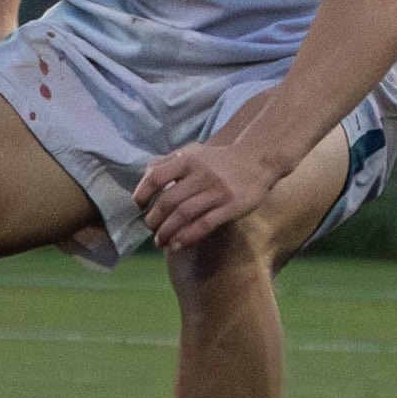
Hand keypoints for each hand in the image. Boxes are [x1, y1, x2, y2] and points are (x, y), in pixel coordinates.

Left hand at [131, 129, 294, 252]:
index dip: (143, 193)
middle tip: (150, 229)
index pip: (156, 176)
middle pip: (168, 201)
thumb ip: (168, 161)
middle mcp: (201, 175)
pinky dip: (187, 236)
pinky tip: (177, 245)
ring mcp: (217, 191)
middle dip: (154, 219)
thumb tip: (145, 177)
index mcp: (188, 160)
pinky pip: (205, 224)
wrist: (258, 161)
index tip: (139, 205)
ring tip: (160, 242)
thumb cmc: (219, 160)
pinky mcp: (231, 206)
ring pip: (184, 215)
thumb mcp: (194, 152)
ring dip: (167, 232)